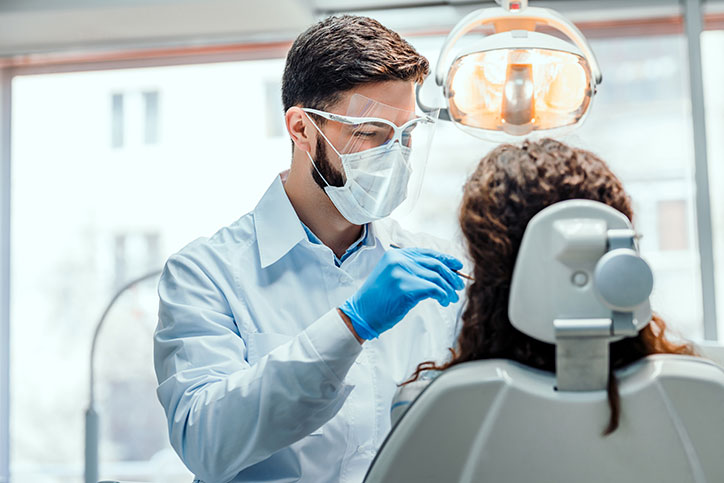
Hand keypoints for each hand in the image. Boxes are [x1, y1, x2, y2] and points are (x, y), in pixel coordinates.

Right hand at [340, 247, 463, 339]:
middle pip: (435, 264)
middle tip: (458, 286)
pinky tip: (443, 301)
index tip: (457, 266)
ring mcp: (401, 272)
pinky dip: (442, 295)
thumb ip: (411, 270)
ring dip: (448, 288)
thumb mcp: (391, 277)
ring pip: (437, 277)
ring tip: (451, 298)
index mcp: (395, 255)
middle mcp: (399, 260)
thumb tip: (440, 272)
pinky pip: (433, 288)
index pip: (426, 253)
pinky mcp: (405, 287)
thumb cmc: (378, 300)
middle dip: (451, 276)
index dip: (445, 259)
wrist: (361, 313)